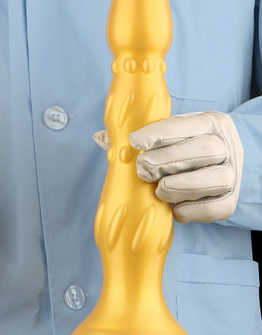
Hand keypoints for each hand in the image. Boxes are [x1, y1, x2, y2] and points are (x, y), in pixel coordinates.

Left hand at [93, 111, 243, 222]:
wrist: (220, 165)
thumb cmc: (183, 147)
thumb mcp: (168, 135)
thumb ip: (138, 138)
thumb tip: (101, 138)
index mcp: (210, 123)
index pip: (187, 125)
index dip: (160, 133)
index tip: (135, 141)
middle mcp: (228, 146)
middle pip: (203, 151)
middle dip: (166, 161)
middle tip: (142, 170)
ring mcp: (233, 175)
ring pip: (213, 180)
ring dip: (179, 187)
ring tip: (159, 190)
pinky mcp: (231, 201)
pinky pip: (216, 209)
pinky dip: (191, 211)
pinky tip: (174, 208)